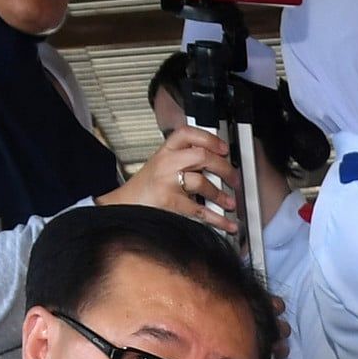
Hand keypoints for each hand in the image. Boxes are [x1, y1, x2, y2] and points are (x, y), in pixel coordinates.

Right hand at [112, 126, 241, 233]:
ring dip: (221, 195)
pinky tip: (227, 224)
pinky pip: (199, 210)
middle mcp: (166, 163)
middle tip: (234, 178)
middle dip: (224, 168)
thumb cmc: (144, 189)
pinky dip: (218, 219)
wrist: (123, 207)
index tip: (223, 148)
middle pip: (202, 156)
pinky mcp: (170, 203)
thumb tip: (215, 165)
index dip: (209, 138)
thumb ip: (183, 160)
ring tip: (230, 203)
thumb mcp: (160, 165)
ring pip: (202, 182)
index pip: (188, 134)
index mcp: (165, 151)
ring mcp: (167, 182)